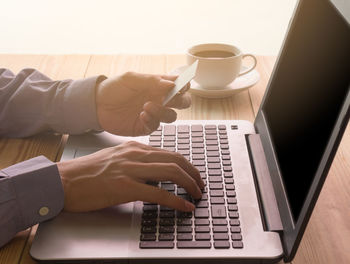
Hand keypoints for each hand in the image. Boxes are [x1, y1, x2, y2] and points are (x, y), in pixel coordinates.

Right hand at [56, 141, 203, 211]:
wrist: (63, 180)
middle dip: (193, 174)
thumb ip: (136, 163)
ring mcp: (131, 169)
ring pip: (171, 172)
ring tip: (197, 195)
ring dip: (190, 185)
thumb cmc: (87, 173)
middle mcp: (135, 155)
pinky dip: (176, 200)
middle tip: (200, 186)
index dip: (186, 165)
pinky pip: (159, 193)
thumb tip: (154, 175)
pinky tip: (185, 206)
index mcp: (134, 148)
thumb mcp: (115, 160)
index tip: (193, 175)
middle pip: (176, 160)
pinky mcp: (125, 187)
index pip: (169, 153)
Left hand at [96, 72, 190, 135]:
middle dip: (181, 101)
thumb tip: (173, 84)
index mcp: (159, 86)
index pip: (181, 85)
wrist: (96, 105)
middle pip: (183, 103)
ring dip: (163, 112)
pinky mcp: (145, 127)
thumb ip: (152, 81)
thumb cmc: (114, 88)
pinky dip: (152, 121)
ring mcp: (154, 114)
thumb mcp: (131, 79)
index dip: (185, 85)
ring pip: (172, 117)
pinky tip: (141, 115)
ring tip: (146, 106)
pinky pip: (156, 127)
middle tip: (169, 99)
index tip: (180, 86)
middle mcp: (160, 100)